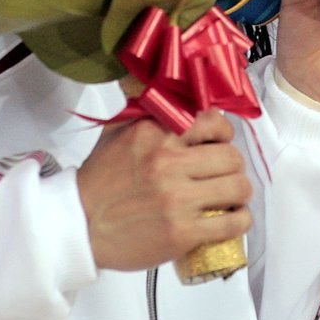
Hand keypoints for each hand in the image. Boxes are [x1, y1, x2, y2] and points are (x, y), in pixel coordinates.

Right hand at [75, 111, 251, 271]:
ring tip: (230, 196)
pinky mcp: (182, 232)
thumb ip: (144, 110)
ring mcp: (177, 199)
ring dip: (239, 192)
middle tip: (224, 172)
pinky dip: (239, 220)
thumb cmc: (99, 182)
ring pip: (238, 187)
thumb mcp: (117, 132)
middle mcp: (168, 163)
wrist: (79, 225)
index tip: (220, 141)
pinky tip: (232, 218)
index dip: (223, 132)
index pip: (212, 122)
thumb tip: (166, 88)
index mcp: (154, 134)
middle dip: (233, 165)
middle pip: (231, 157)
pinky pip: (232, 223)